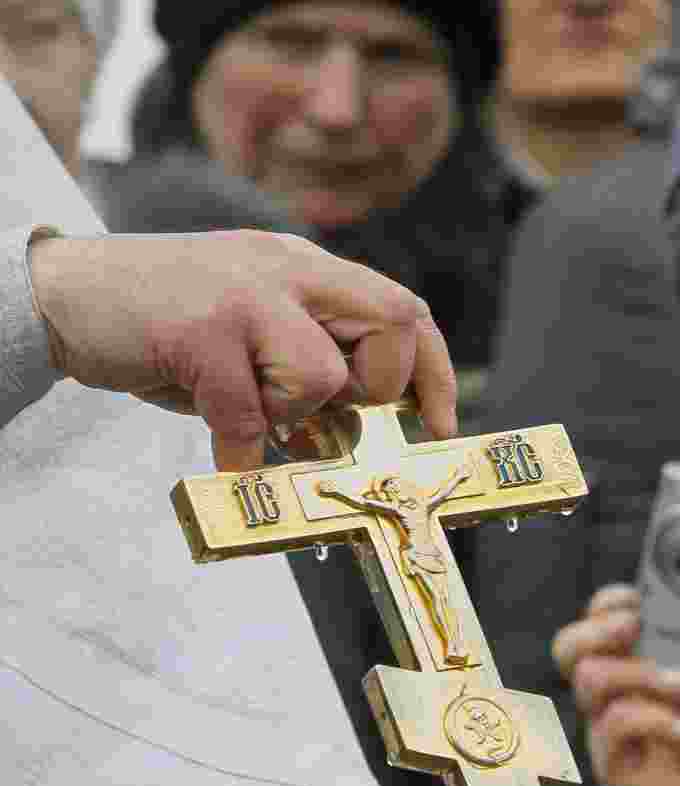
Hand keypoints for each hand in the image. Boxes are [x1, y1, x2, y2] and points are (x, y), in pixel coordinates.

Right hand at [27, 230, 456, 470]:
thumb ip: (308, 362)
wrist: (72, 294)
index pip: (404, 308)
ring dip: (288, 414)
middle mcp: (287, 270)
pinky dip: (242, 450)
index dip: (435, 371)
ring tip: (242, 405)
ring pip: (320, 375)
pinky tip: (227, 455)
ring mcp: (245, 294)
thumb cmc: (171, 324)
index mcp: (307, 270)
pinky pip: (247, 412)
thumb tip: (354, 429)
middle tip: (325, 414)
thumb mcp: (255, 330)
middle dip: (376, 390)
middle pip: (392, 323)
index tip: (440, 424)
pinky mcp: (202, 330)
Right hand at [552, 584, 679, 785]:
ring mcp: (609, 732)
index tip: (644, 597)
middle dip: (601, 625)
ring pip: (588, 680)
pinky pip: (614, 729)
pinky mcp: (616, 767)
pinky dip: (653, 717)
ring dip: (637, 670)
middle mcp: (614, 696)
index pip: (600, 622)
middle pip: (570, 646)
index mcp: (636, 670)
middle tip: (638, 626)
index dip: (613, 602)